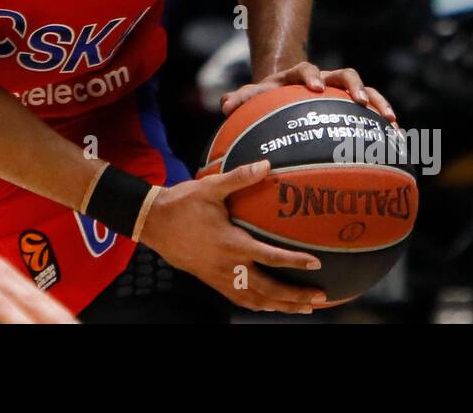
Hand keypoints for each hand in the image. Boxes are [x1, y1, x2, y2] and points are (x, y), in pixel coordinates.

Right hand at [0, 214, 76, 323]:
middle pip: (32, 303)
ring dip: (25, 325)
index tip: (78, 326)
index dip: (62, 315)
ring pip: (7, 307)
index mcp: (4, 273)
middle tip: (74, 331)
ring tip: (44, 338)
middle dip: (55, 321)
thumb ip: (0, 291)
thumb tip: (19, 308)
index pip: (41, 299)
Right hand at [140, 160, 325, 312]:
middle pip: (268, 289)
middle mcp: (228, 266)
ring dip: (281, 306)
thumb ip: (240, 177)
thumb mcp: (210, 187)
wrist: (153, 223)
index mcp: (232, 244)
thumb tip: (266, 164)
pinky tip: (270, 306)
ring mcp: (219, 277)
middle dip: (295, 296)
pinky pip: (240, 300)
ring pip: (256, 300)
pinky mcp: (211, 281)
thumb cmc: (182, 203)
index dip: (295, 262)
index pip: (270, 257)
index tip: (316, 264)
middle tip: (320, 297)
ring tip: (304, 308)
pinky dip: (259, 305)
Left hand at [221, 60, 397, 126]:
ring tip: (389, 119)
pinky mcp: (352, 103)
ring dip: (377, 101)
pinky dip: (384, 117)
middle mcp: (325, 78)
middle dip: (354, 86)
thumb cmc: (268, 97)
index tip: (315, 87)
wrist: (286, 91)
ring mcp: (341, 90)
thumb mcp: (254, 96)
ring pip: (364, 89)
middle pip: (344, 74)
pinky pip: (373, 107)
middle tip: (361, 101)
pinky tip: (397, 137)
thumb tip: (223, 104)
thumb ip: (240, 98)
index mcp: (299, 75)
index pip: (306, 69)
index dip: (312, 75)